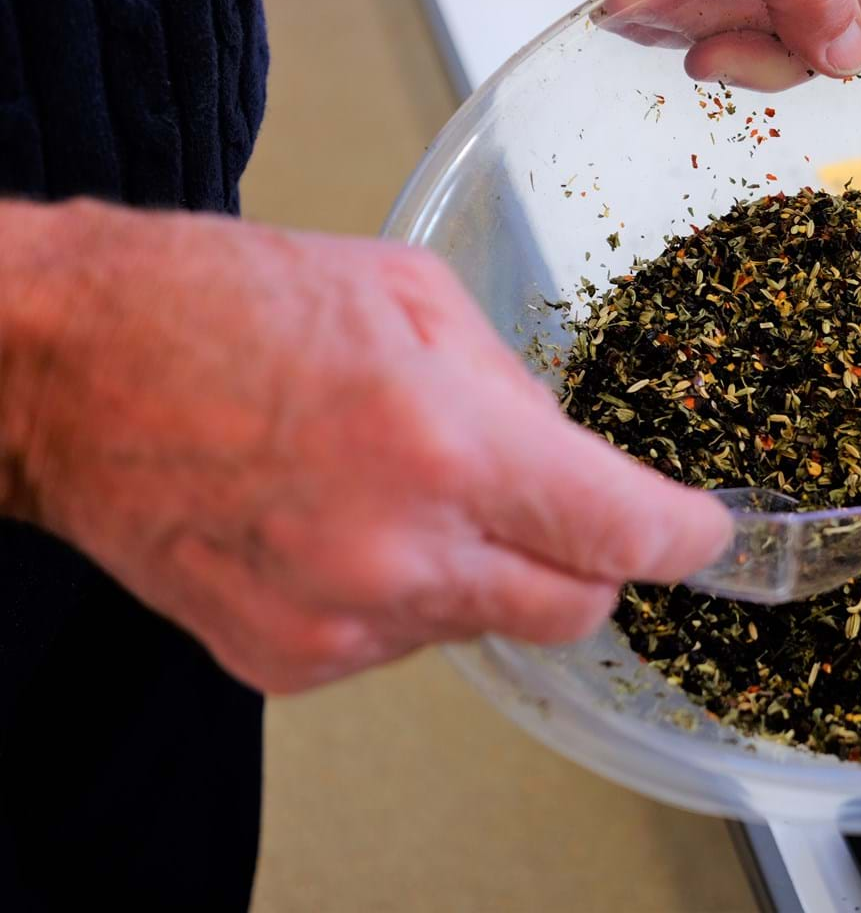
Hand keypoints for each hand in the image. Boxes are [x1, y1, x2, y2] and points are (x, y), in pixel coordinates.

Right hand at [0, 200, 730, 692]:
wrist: (64, 370)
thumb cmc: (217, 306)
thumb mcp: (409, 297)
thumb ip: (513, 390)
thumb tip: (569, 462)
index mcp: (441, 443)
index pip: (620, 533)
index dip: (681, 538)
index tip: (699, 534)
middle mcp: (398, 552)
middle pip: (573, 608)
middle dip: (588, 559)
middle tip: (554, 503)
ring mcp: (340, 620)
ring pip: (487, 624)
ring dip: (482, 566)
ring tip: (398, 484)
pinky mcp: (290, 660)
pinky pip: (405, 642)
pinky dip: (408, 592)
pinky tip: (346, 524)